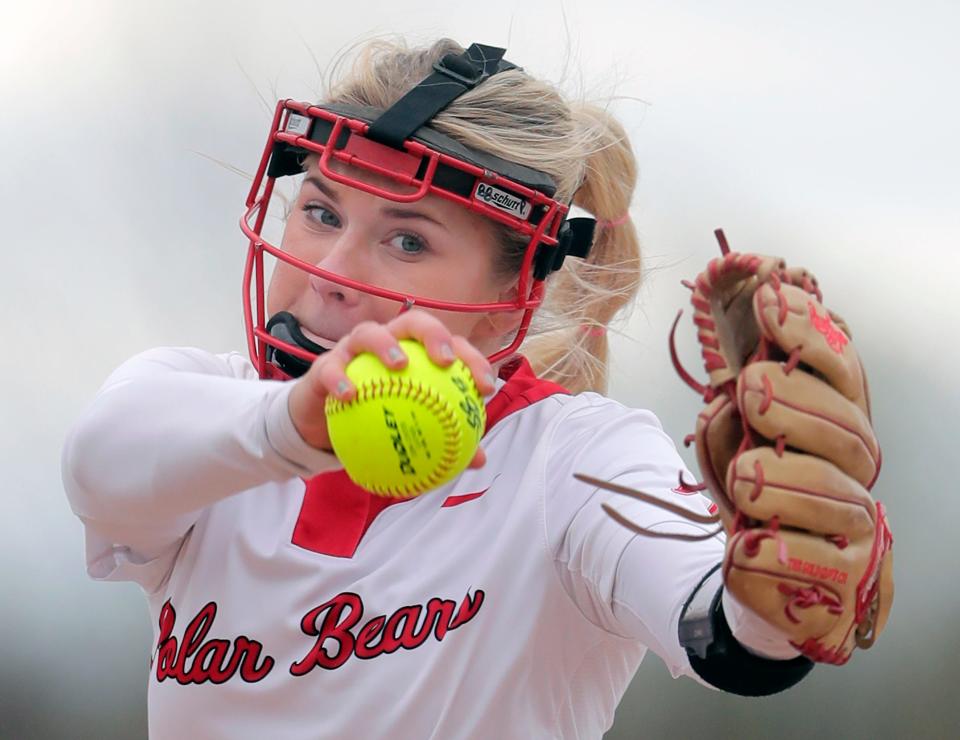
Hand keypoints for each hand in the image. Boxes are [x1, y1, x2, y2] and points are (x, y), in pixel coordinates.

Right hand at [287, 309, 496, 469]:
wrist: (326, 424)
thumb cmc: (378, 419)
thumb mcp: (412, 430)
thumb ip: (444, 439)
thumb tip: (478, 461)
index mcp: (414, 352)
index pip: (449, 345)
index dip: (472, 359)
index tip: (484, 387)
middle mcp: (387, 341)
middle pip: (414, 322)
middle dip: (434, 335)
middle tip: (445, 361)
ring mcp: (354, 349)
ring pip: (370, 332)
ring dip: (386, 345)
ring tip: (399, 366)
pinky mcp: (325, 364)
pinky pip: (331, 367)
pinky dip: (339, 378)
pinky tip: (348, 395)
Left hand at [687, 247, 892, 663]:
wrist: (760, 572)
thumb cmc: (752, 491)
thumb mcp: (729, 438)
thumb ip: (732, 402)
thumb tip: (734, 375)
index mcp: (833, 421)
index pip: (841, 370)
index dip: (811, 331)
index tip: (772, 298)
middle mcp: (854, 467)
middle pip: (848, 427)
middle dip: (798, 401)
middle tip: (752, 389)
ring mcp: (855, 524)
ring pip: (835, 494)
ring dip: (779, 481)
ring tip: (742, 478)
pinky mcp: (841, 577)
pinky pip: (815, 561)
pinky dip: (772, 552)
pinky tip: (745, 545)